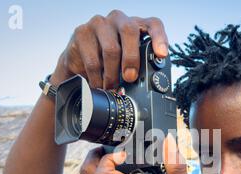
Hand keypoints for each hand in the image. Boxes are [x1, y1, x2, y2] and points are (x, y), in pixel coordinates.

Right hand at [51, 10, 168, 88]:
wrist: (79, 60)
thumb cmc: (109, 61)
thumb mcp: (127, 62)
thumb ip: (140, 66)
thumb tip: (151, 85)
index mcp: (135, 25)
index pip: (153, 24)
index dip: (159, 38)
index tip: (161, 55)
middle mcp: (118, 20)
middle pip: (129, 31)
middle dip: (132, 58)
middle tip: (130, 78)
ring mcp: (99, 24)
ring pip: (111, 48)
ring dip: (113, 74)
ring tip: (112, 87)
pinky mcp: (81, 33)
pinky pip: (92, 60)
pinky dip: (97, 78)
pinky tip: (98, 84)